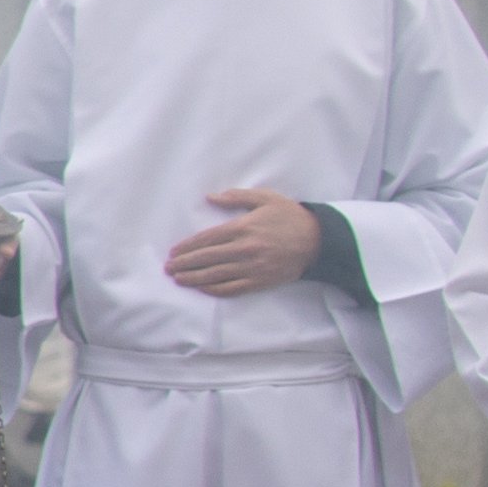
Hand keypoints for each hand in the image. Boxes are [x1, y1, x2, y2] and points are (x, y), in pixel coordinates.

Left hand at [163, 186, 321, 298]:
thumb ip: (237, 197)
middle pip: (207, 258)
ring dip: (194, 278)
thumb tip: (210, 197)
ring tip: (178, 279)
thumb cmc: (290, 216)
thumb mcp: (266, 198)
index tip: (173, 252)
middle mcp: (245, 249)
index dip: (187, 247)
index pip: (207, 239)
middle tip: (168, 268)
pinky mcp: (261, 281)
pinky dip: (215, 290)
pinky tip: (202, 288)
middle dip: (185, 264)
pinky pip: (233, 288)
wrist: (319, 240)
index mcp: (243, 228)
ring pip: (216, 275)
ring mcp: (253, 267)